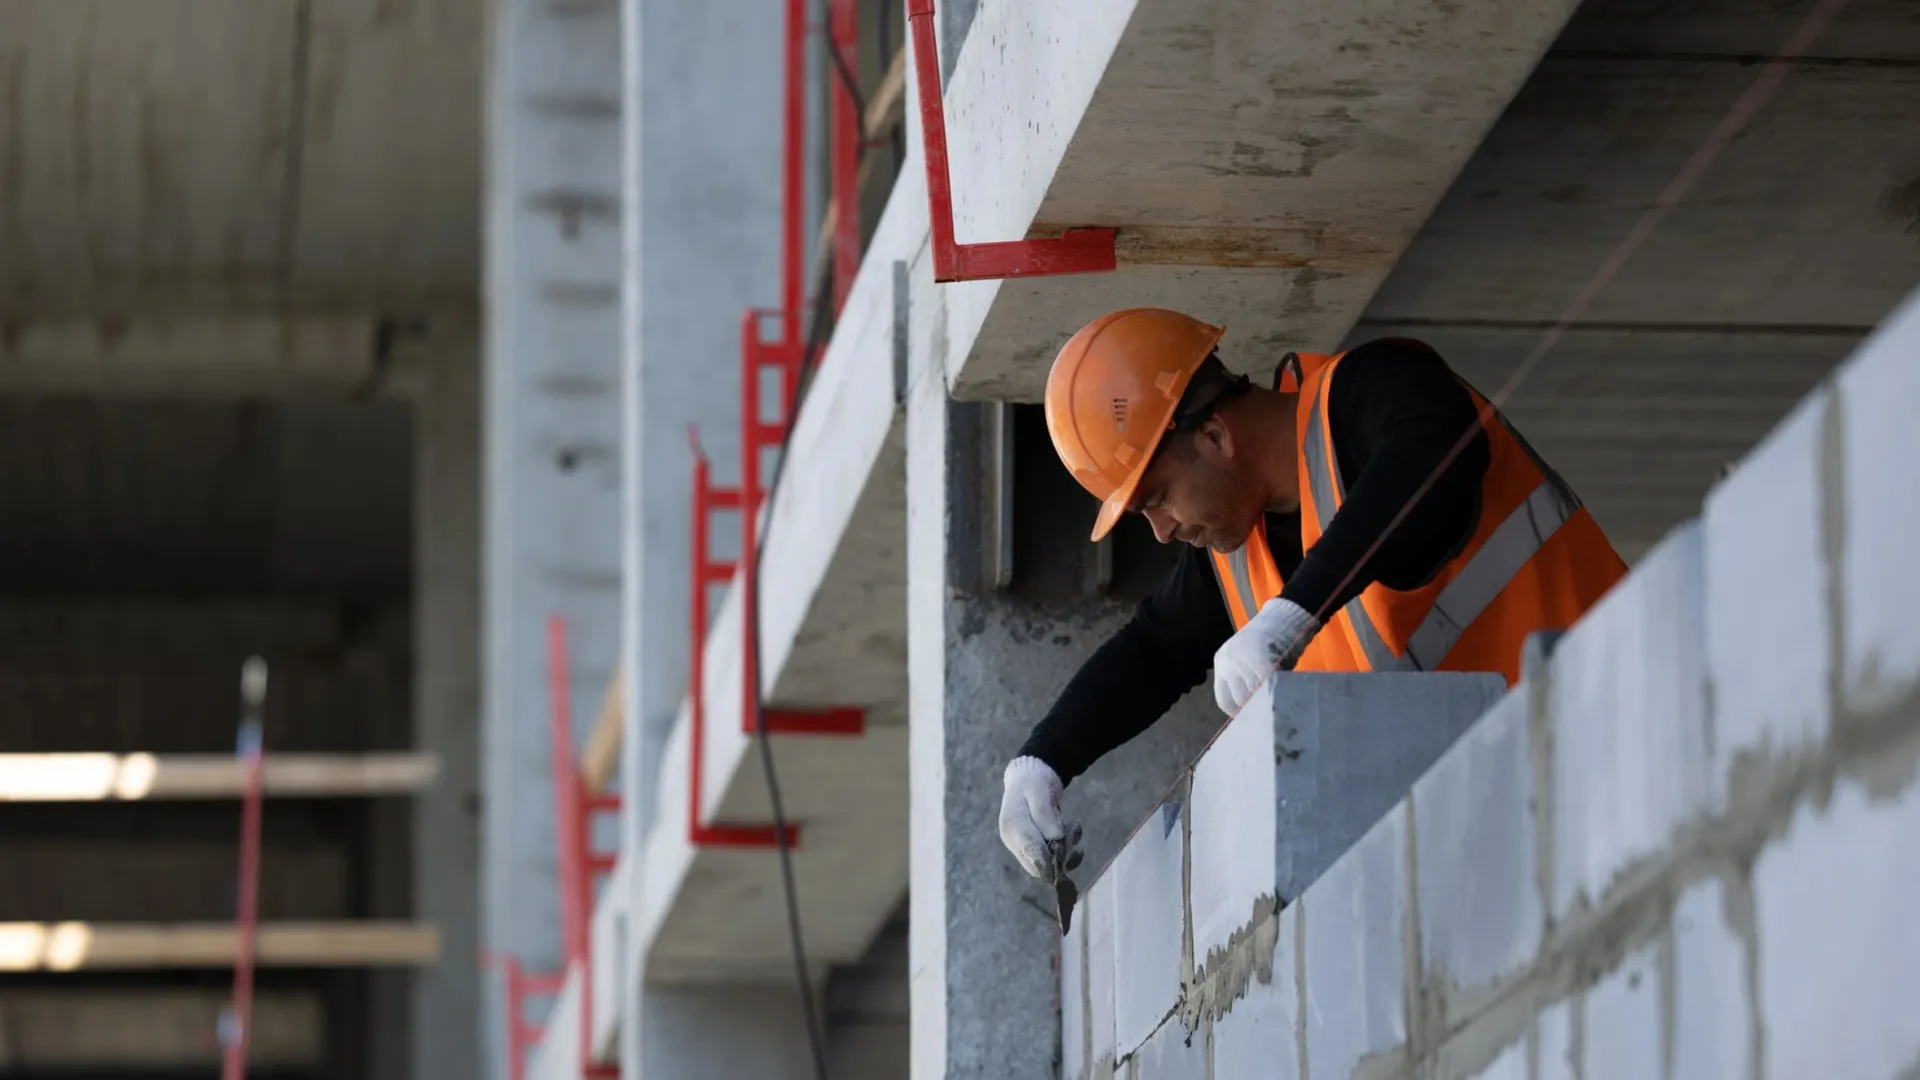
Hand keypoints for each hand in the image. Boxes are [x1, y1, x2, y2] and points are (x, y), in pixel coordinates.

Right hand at [998, 756, 1082, 881]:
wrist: (1028, 775)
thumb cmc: (1033, 780)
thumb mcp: (1040, 790)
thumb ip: (1045, 814)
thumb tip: (1055, 839)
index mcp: (1013, 828)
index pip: (1032, 855)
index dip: (1052, 860)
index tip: (1071, 852)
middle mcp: (1014, 841)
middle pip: (1037, 867)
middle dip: (1060, 859)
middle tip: (1075, 841)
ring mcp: (1021, 845)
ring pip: (1045, 865)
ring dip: (1066, 854)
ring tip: (1075, 831)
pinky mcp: (1032, 845)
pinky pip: (1049, 858)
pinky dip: (1065, 851)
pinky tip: (1073, 834)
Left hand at [1212, 597, 1319, 715]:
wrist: (1284, 618)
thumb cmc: (1271, 645)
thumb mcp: (1252, 666)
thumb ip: (1249, 685)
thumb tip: (1252, 715)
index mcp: (1221, 663)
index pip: (1224, 699)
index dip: (1238, 712)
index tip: (1251, 719)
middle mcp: (1226, 660)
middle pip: (1239, 697)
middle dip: (1253, 708)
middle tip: (1267, 717)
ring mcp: (1239, 655)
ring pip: (1253, 691)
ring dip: (1264, 701)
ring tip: (1275, 709)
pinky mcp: (1256, 652)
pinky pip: (1264, 679)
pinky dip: (1273, 689)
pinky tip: (1282, 694)